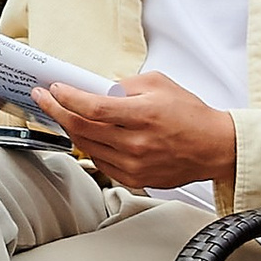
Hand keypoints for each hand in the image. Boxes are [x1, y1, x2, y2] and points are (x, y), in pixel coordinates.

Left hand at [36, 72, 236, 191]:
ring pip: (86, 146)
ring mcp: (135, 163)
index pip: (92, 107)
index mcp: (144, 115)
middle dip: (56, 111)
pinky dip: (90, 147)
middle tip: (45, 100)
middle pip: (82, 128)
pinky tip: (90, 135)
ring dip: (71, 129)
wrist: (216, 147)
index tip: (53, 90)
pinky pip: (100, 162)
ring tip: (66, 115)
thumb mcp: (160, 84)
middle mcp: (137, 142)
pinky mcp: (136, 177)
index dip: (66, 98)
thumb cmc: (192, 116)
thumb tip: (96, 87)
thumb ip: (125, 84)